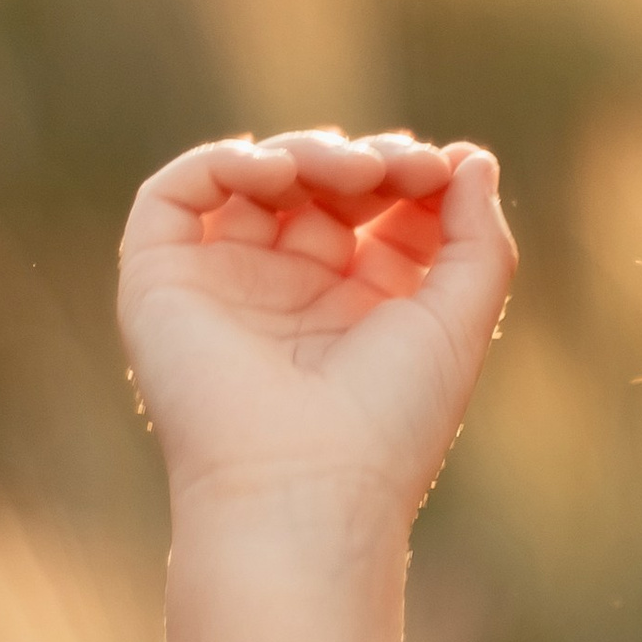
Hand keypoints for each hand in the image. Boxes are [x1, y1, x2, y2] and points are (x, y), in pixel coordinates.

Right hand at [118, 128, 517, 529]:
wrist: (300, 488)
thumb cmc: (389, 421)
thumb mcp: (459, 321)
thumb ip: (479, 239)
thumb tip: (474, 158)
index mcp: (361, 314)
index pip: (381, 215)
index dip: (411, 178)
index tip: (440, 169)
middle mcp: (292, 299)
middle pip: (321, 190)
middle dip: (364, 161)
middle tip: (394, 166)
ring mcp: (226, 287)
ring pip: (255, 181)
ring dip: (306, 153)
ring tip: (348, 171)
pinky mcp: (162, 281)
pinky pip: (179, 193)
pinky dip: (225, 161)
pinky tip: (276, 171)